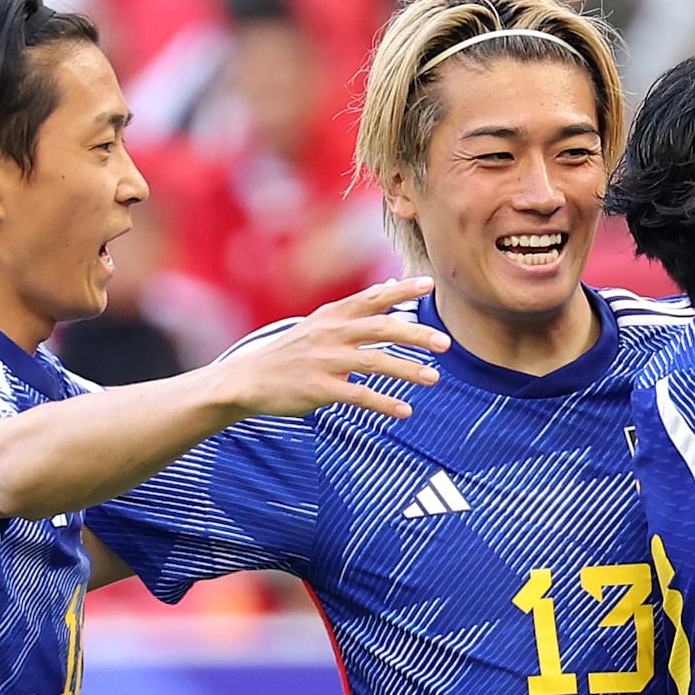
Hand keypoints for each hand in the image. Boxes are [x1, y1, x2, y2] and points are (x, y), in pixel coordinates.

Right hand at [213, 277, 447, 418]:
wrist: (248, 379)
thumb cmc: (292, 352)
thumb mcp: (321, 323)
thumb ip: (356, 309)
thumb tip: (389, 285)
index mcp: (332, 315)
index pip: (372, 297)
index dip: (401, 289)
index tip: (429, 283)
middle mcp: (330, 333)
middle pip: (380, 328)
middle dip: (415, 335)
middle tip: (446, 344)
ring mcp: (324, 360)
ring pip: (373, 362)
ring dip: (407, 371)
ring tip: (434, 379)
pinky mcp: (318, 388)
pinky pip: (357, 395)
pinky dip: (383, 403)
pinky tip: (405, 411)